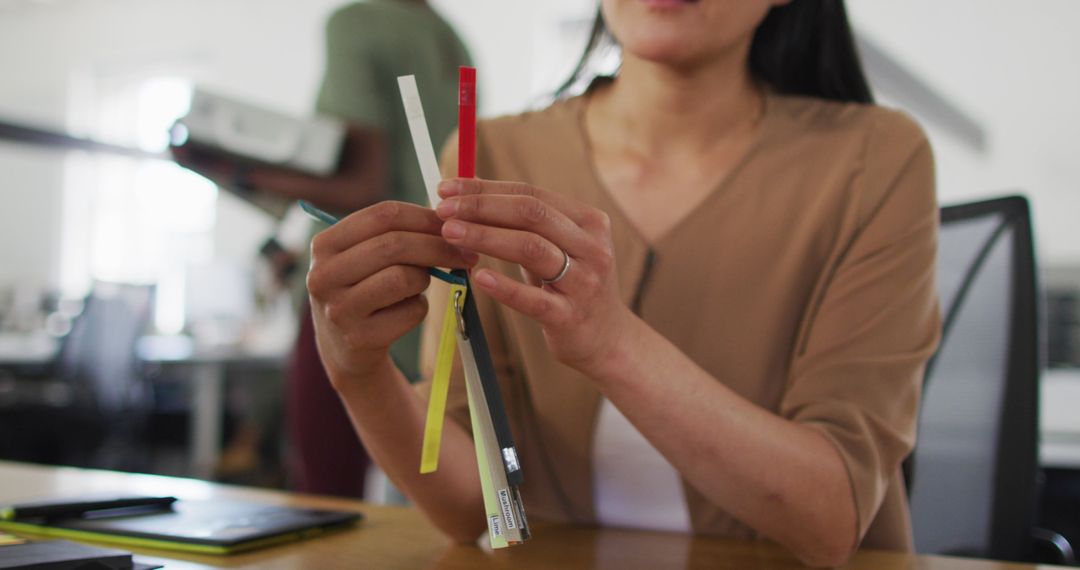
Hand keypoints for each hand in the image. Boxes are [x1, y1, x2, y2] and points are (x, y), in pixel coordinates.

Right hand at [307, 201, 475, 382]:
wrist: (345, 349)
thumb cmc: (365, 290)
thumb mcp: (364, 257)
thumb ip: (396, 234)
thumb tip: (452, 220)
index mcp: (324, 244)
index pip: (383, 215)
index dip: (425, 217)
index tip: (455, 224)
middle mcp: (323, 275)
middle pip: (394, 245)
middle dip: (438, 246)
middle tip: (467, 254)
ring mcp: (339, 309)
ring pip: (404, 278)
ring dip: (425, 279)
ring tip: (419, 284)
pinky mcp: (360, 338)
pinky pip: (412, 311)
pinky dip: (420, 308)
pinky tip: (406, 312)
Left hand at [434, 178, 630, 376]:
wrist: (605, 340)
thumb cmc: (570, 286)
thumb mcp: (556, 248)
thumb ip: (522, 224)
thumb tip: (467, 195)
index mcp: (589, 221)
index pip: (531, 194)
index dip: (487, 189)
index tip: (448, 190)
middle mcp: (591, 247)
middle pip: (531, 214)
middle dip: (482, 208)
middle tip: (443, 211)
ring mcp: (584, 282)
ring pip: (531, 248)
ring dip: (486, 237)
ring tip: (450, 234)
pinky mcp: (570, 317)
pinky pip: (534, 300)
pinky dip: (505, 287)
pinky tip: (480, 277)